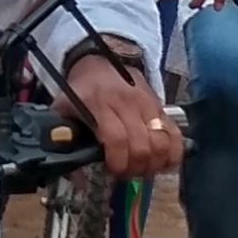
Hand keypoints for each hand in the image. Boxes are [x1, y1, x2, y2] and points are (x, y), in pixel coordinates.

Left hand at [64, 53, 182, 180]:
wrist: (99, 62)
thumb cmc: (80, 91)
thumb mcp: (62, 110)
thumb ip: (65, 139)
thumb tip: (74, 174)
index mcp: (99, 104)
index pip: (116, 139)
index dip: (117, 161)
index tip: (112, 170)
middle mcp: (126, 103)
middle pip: (141, 146)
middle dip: (134, 168)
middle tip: (125, 172)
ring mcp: (147, 103)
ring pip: (161, 142)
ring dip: (154, 163)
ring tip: (141, 168)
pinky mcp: (161, 105)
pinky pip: (175, 133)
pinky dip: (173, 152)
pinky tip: (161, 161)